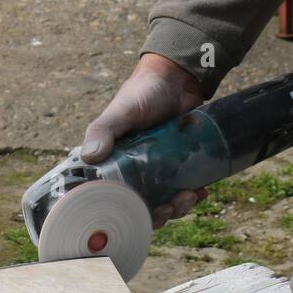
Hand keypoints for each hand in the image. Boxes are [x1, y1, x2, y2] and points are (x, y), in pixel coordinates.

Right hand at [82, 53, 208, 227]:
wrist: (178, 77)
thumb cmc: (142, 92)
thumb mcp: (120, 111)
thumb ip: (103, 130)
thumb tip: (90, 156)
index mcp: (113, 165)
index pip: (114, 199)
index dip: (126, 213)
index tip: (140, 215)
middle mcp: (134, 171)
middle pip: (143, 206)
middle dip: (159, 214)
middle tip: (170, 207)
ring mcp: (159, 169)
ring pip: (167, 200)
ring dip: (179, 206)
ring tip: (190, 196)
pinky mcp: (180, 164)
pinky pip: (186, 187)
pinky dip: (194, 192)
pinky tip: (202, 189)